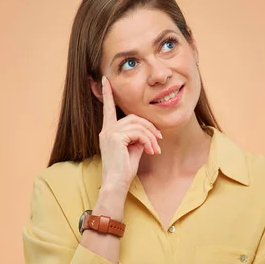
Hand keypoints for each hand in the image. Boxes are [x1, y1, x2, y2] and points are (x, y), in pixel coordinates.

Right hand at [99, 76, 161, 190]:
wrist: (116, 184)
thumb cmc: (124, 170)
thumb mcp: (133, 150)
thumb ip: (138, 137)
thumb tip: (147, 132)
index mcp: (108, 131)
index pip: (107, 108)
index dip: (107, 94)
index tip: (105, 79)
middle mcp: (106, 130)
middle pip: (134, 117)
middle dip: (149, 128)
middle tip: (159, 142)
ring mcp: (109, 133)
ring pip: (138, 125)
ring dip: (151, 136)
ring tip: (155, 149)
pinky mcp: (115, 137)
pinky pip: (138, 132)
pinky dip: (148, 140)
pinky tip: (151, 151)